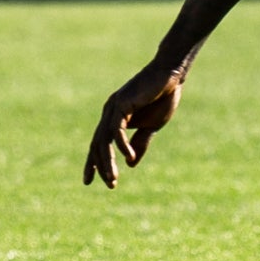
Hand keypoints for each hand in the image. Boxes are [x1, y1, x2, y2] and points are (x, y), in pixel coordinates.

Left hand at [87, 57, 185, 184]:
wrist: (170, 76)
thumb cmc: (162, 98)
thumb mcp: (151, 126)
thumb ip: (140, 143)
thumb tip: (130, 164)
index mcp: (115, 119)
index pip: (99, 144)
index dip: (94, 163)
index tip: (89, 182)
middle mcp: (110, 113)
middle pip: (98, 145)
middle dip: (101, 166)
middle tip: (111, 184)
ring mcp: (113, 108)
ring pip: (104, 140)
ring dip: (108, 161)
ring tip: (113, 179)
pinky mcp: (121, 104)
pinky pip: (117, 129)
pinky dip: (121, 144)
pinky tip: (129, 157)